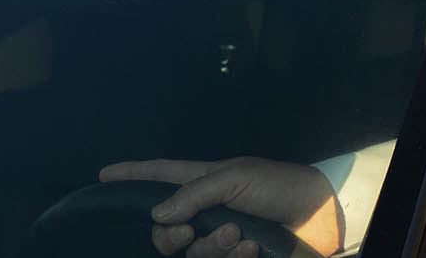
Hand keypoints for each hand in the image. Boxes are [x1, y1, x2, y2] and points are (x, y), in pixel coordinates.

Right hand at [98, 156, 342, 256]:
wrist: (322, 217)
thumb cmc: (281, 187)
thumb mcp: (236, 177)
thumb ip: (194, 192)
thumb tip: (158, 214)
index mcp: (205, 181)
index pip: (161, 176)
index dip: (132, 175)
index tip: (103, 176)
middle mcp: (207, 211)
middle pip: (164, 229)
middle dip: (171, 234)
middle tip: (190, 231)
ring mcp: (219, 237)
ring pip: (189, 253)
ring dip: (211, 246)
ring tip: (240, 236)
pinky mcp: (234, 257)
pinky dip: (232, 257)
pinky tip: (252, 247)